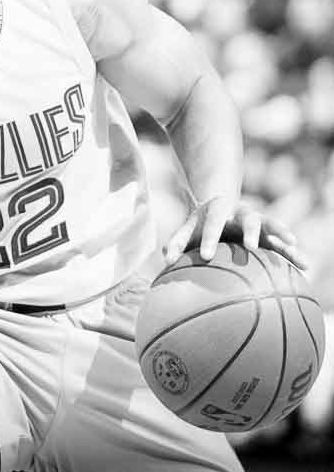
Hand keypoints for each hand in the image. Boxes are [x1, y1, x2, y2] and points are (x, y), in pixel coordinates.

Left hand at [165, 197, 308, 269]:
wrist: (220, 206)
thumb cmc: (200, 222)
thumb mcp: (187, 228)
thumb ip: (177, 242)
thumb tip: (166, 261)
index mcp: (217, 211)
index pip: (212, 223)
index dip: (208, 238)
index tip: (204, 256)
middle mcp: (240, 213)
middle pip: (248, 219)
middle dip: (250, 231)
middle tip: (250, 247)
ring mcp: (257, 221)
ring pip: (272, 225)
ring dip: (281, 233)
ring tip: (293, 245)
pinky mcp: (269, 232)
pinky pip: (283, 242)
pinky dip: (293, 251)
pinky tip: (304, 266)